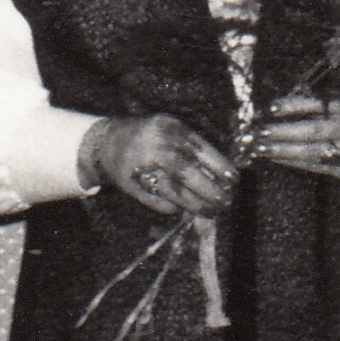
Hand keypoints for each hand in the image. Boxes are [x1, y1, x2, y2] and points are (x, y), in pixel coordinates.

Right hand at [82, 111, 232, 216]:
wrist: (105, 142)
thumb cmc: (151, 139)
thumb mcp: (172, 133)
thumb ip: (195, 149)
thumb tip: (223, 178)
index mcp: (170, 130)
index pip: (201, 150)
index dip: (221, 168)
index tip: (234, 180)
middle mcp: (155, 147)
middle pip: (188, 173)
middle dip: (211, 191)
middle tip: (225, 202)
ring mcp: (140, 166)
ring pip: (174, 191)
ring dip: (196, 205)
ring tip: (211, 211)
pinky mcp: (129, 183)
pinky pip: (156, 201)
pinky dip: (172, 207)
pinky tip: (183, 209)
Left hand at [253, 93, 339, 185]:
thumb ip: (319, 107)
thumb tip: (278, 108)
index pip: (319, 105)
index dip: (294, 106)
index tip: (271, 108)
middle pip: (314, 131)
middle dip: (284, 132)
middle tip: (260, 132)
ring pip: (312, 152)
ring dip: (284, 151)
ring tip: (261, 149)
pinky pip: (314, 166)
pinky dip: (293, 162)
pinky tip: (276, 158)